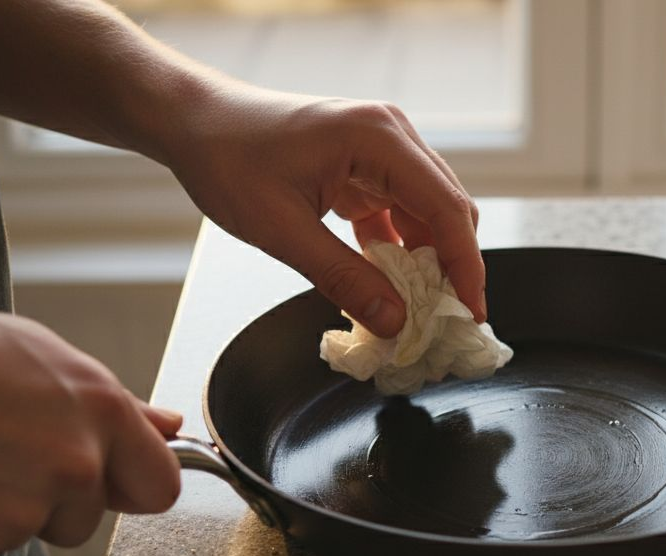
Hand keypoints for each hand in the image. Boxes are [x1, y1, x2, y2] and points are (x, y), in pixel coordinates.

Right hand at [0, 291, 182, 555]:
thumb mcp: (44, 357)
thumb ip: (116, 406)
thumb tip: (167, 427)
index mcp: (101, 413)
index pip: (160, 486)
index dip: (134, 486)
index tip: (115, 481)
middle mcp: (73, 465)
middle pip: (87, 518)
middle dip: (53, 497)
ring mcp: (22, 508)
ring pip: (29, 531)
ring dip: (1, 508)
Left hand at [159, 87, 484, 337]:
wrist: (194, 123)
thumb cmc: (227, 158)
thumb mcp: (282, 230)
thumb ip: (342, 278)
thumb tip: (394, 322)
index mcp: (377, 139)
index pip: (446, 208)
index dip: (466, 266)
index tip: (470, 312)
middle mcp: (391, 137)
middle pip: (447, 211)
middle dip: (451, 269)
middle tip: (444, 322)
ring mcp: (382, 150)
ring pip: (428, 215)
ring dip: (425, 263)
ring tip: (416, 311)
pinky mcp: (368, 167)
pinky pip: (401, 214)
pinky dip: (399, 252)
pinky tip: (387, 285)